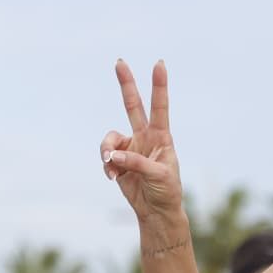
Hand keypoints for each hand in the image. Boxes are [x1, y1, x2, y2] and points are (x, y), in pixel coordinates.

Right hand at [101, 60, 183, 219]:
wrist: (156, 210)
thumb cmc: (166, 191)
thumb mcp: (158, 176)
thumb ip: (136, 163)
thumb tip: (111, 156)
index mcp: (161, 137)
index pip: (160, 107)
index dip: (159, 85)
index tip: (159, 64)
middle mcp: (145, 137)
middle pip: (133, 105)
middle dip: (126, 84)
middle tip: (119, 62)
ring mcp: (130, 148)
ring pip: (110, 139)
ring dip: (106, 150)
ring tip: (111, 165)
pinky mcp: (117, 161)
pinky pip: (105, 157)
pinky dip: (106, 167)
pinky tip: (113, 178)